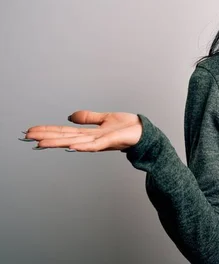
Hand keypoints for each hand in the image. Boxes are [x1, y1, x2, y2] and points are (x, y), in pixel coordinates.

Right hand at [21, 111, 141, 151]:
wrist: (145, 133)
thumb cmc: (128, 127)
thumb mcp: (105, 118)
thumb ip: (88, 118)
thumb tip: (70, 116)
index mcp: (90, 133)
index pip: (65, 131)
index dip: (48, 130)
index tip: (31, 131)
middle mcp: (92, 139)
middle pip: (65, 137)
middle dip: (47, 137)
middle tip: (28, 137)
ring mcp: (100, 142)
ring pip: (75, 142)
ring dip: (59, 142)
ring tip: (42, 143)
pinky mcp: (111, 142)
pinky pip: (94, 145)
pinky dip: (82, 146)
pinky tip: (71, 146)